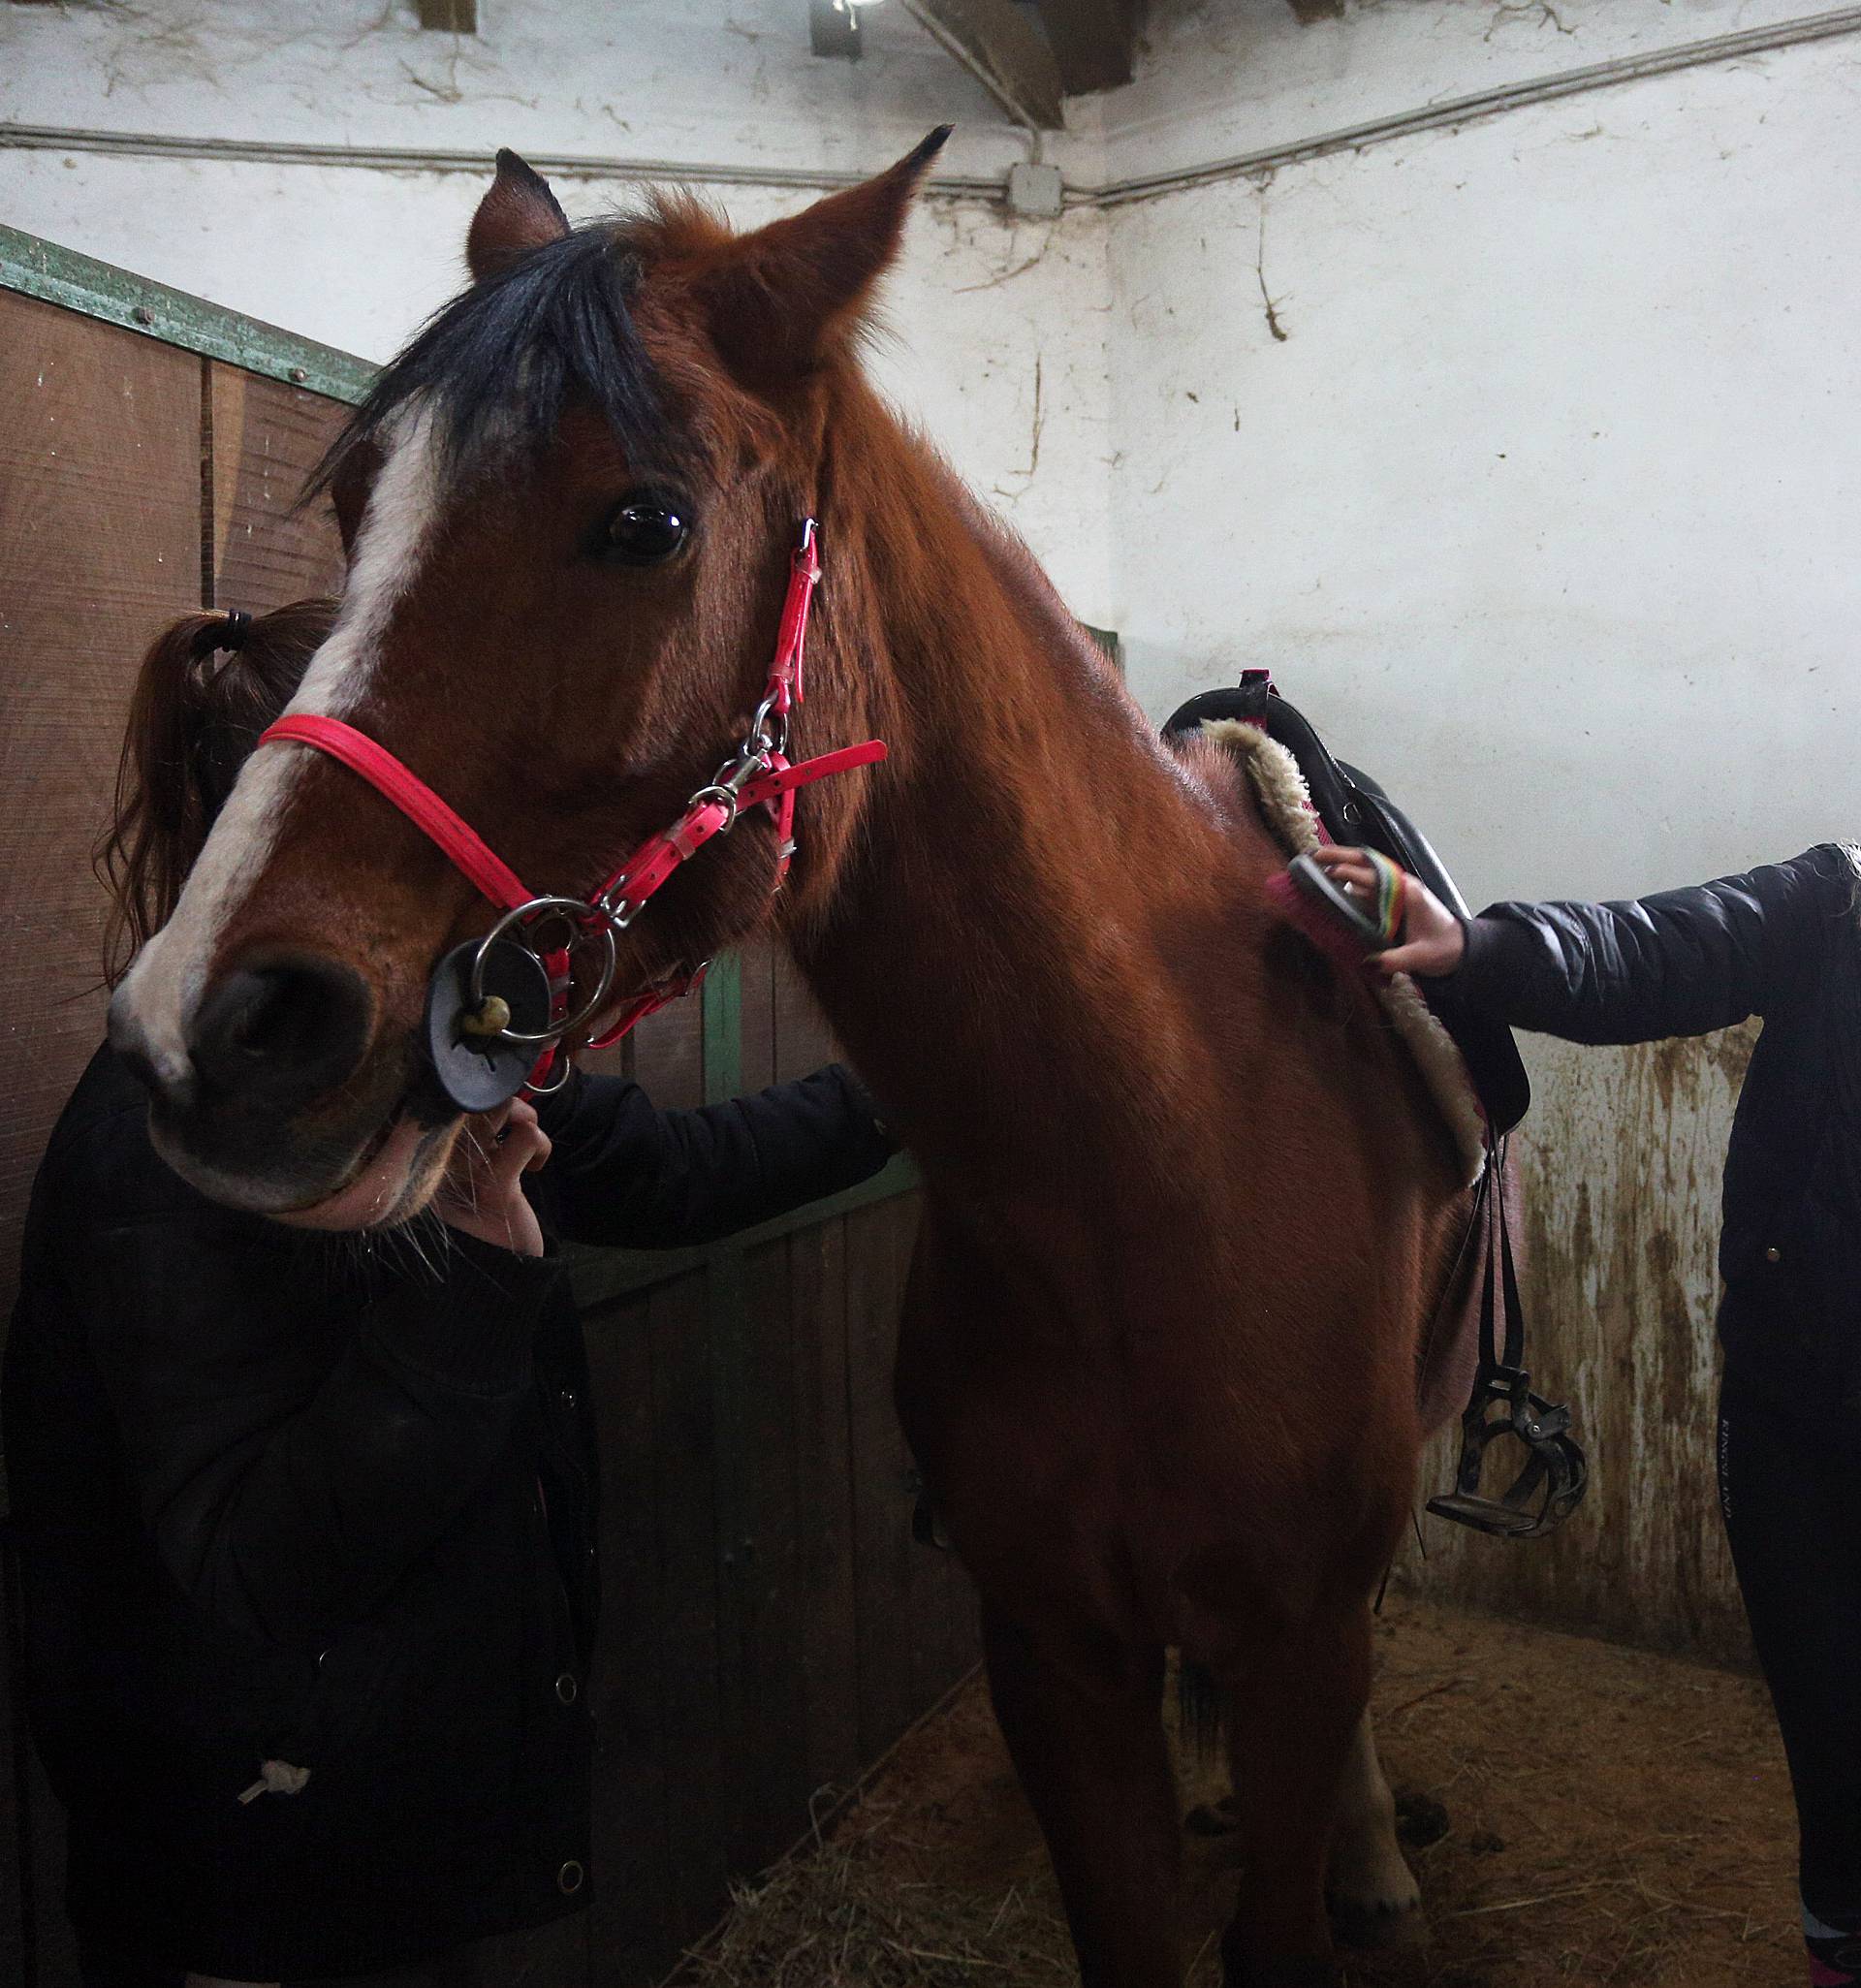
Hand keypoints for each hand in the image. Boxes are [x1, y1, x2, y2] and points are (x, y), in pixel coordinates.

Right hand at [433, 1100, 551, 1256]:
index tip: (491, 1106)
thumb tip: (493, 1092)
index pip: (438, 1095)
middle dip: (500, 1098)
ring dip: (524, 1115)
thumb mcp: (464, 1166)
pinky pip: (527, 1135)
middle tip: (513, 1125)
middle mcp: (433, 1155)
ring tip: (525, 1140)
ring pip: (499, 1105)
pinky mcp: (495, 1184)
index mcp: (421, 1150)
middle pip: (466, 1091)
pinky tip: (537, 1167)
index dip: (469, 1088)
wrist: (494, 1266)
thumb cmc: (479, 1209)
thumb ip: (465, 1131)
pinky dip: (541, 1145)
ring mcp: (462, 1169)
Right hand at [1310, 845, 1465, 977]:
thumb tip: (1370, 962)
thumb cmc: (1444, 947)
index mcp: (1408, 892)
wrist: (1460, 947)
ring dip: (1341, 863)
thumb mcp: (1421, 956)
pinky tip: (1330, 882)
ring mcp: (1393, 891)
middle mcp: (1399, 886)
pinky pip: (1365, 884)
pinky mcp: (1388, 900)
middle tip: (1314, 854)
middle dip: (1341, 856)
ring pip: (1364, 870)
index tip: (1331, 873)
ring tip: (1316, 862)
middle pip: (1368, 863)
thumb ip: (1397, 959)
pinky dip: (1346, 879)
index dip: (1354, 874)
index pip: (1377, 877)